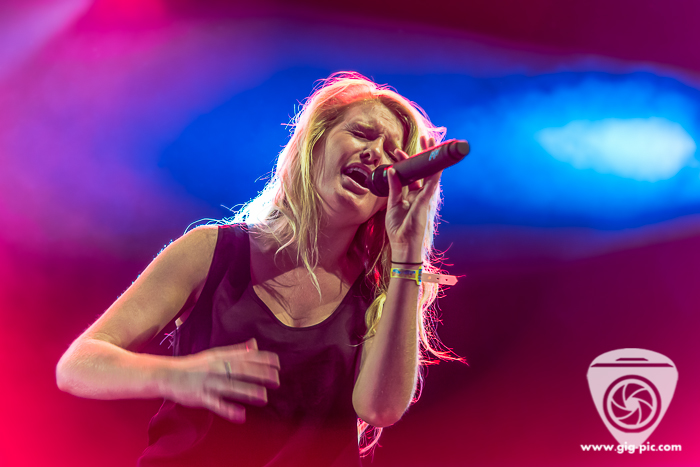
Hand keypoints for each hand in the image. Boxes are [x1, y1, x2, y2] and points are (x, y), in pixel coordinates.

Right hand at [165, 338, 279, 421]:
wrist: (168, 374)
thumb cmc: (195, 365)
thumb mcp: (215, 354)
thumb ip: (236, 351)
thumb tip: (255, 344)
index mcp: (221, 357)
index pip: (244, 356)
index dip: (261, 359)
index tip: (277, 363)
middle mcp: (216, 368)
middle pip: (240, 370)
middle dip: (259, 374)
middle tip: (277, 380)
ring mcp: (208, 383)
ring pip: (230, 387)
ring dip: (248, 391)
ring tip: (264, 397)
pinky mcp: (200, 397)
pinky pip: (216, 404)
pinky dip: (228, 410)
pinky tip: (241, 415)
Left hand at [385, 136, 441, 262]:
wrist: (403, 245)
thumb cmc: (398, 229)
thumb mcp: (392, 205)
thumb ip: (393, 188)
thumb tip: (391, 171)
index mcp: (411, 195)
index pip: (411, 174)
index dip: (406, 161)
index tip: (398, 151)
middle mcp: (420, 194)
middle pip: (423, 170)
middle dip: (423, 154)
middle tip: (425, 138)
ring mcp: (424, 198)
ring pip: (430, 173)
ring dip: (431, 158)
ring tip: (431, 142)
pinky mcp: (426, 203)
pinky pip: (431, 185)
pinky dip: (434, 173)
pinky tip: (435, 162)